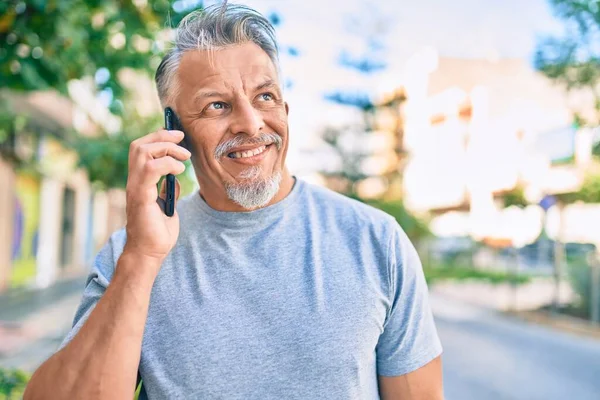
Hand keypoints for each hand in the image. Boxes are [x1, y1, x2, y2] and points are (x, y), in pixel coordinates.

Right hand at [122, 129, 190, 272]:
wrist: (150, 253)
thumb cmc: (157, 233)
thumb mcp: (167, 205)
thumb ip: (167, 189)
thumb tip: (174, 177)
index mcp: (139, 182)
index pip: (141, 149)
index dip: (158, 137)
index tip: (178, 136)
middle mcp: (134, 182)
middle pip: (139, 145)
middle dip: (162, 136)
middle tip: (182, 138)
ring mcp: (135, 188)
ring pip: (142, 152)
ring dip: (167, 148)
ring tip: (184, 157)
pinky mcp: (141, 197)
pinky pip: (150, 169)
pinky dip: (167, 164)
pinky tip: (179, 171)